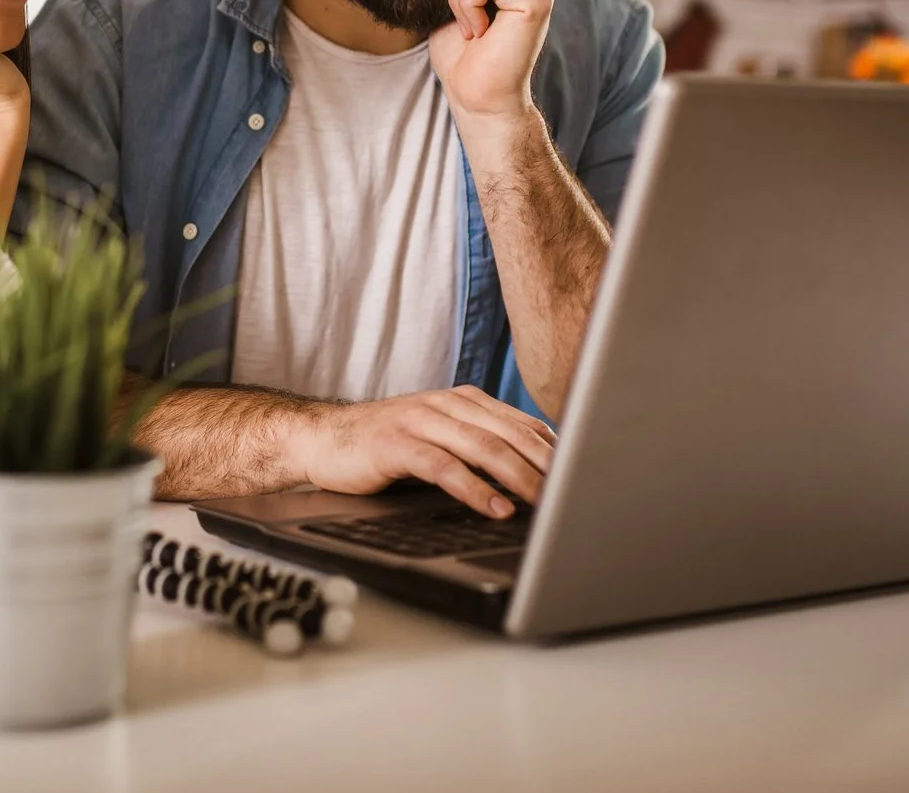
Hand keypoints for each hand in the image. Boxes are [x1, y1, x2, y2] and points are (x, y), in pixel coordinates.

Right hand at [290, 385, 556, 518]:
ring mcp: (421, 420)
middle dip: (547, 466)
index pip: (522, 424)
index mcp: (464, 401)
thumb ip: (481, 447)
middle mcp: (446, 404)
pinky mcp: (396, 444)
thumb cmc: (386, 445)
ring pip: (483, 447)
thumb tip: (535, 475)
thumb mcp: (440, 439)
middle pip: (509, 434)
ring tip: (546, 503)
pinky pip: (443, 466)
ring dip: (518, 477)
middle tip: (576, 493)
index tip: (584, 476)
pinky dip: (474, 488)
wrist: (323, 440)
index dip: (555, 451)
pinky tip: (494, 507)